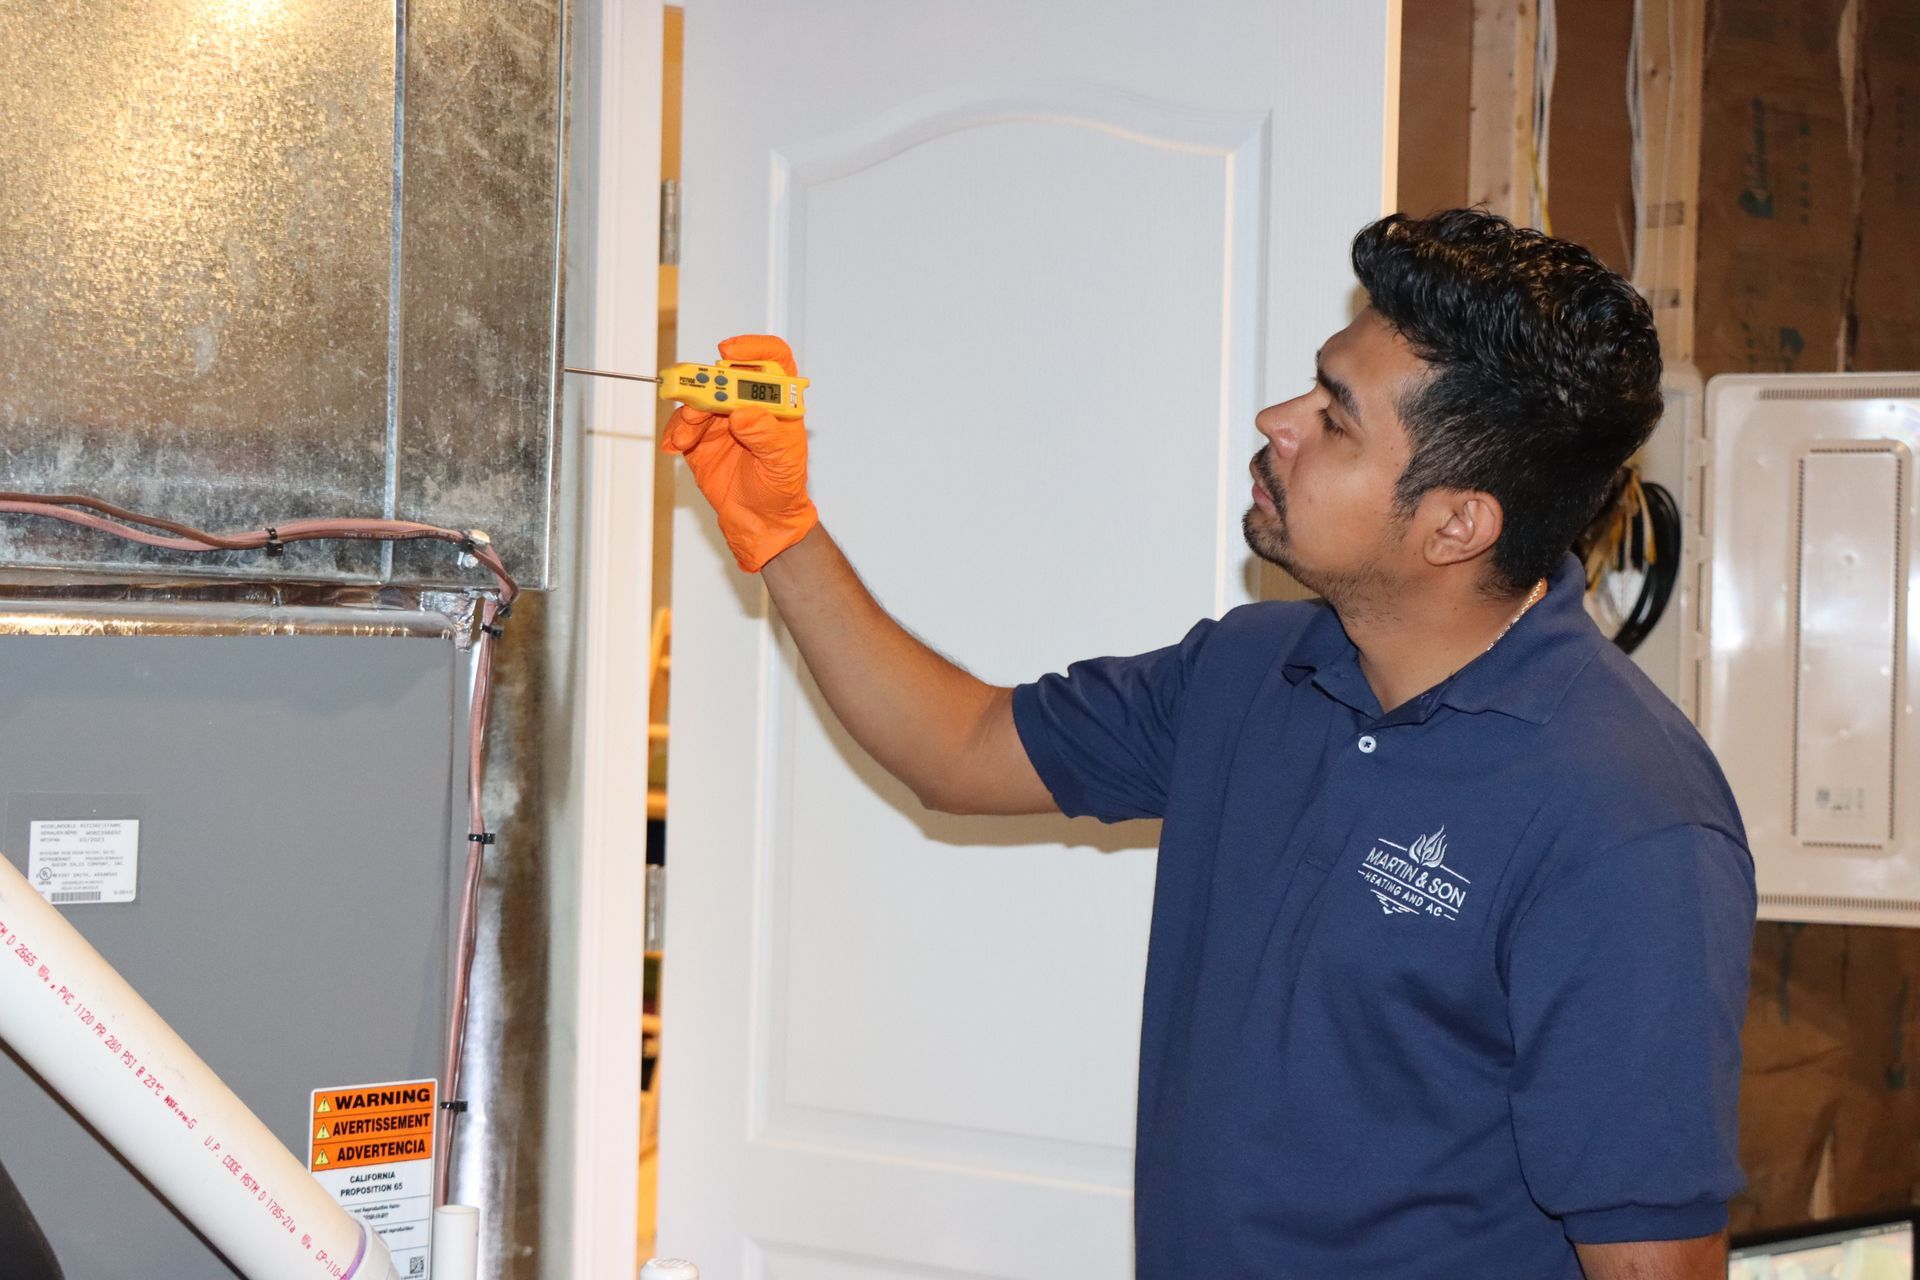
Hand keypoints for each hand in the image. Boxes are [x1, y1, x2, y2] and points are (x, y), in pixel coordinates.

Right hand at [661, 334, 818, 572]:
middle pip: (727, 376)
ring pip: (700, 398)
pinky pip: (683, 425)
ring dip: (689, 413)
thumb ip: (766, 436)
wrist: (761, 520)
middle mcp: (749, 404)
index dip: (752, 349)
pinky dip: (676, 432)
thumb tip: (744, 413)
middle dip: (707, 384)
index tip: (729, 352)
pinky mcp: (702, 437)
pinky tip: (676, 446)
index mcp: (778, 403)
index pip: (772, 360)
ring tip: (687, 437)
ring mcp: (723, 419)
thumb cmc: (782, 489)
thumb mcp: (782, 464)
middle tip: (695, 400)